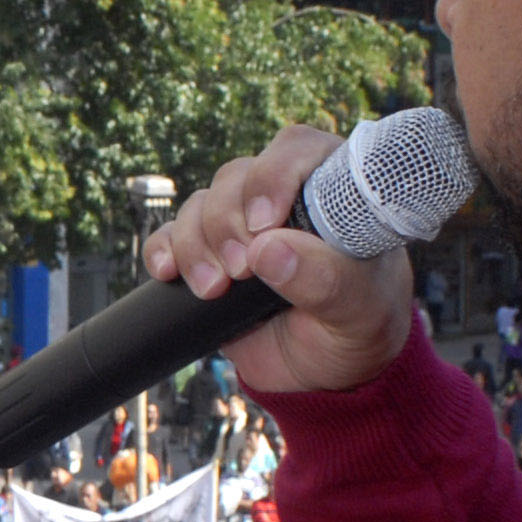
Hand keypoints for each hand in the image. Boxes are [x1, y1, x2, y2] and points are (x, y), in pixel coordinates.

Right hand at [146, 125, 413, 399]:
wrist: (324, 371)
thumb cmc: (357, 326)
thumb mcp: (357, 311)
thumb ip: (324, 280)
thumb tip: (269, 250)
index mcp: (332, 192)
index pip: (297, 151)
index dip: (272, 177)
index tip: (263, 223)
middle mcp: (284, 197)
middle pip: (236, 178)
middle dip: (227, 224)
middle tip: (241, 271)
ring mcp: (241, 224)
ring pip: (200, 205)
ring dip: (196, 244)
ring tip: (213, 289)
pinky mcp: (208, 253)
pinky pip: (170, 234)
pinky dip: (163, 250)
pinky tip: (168, 273)